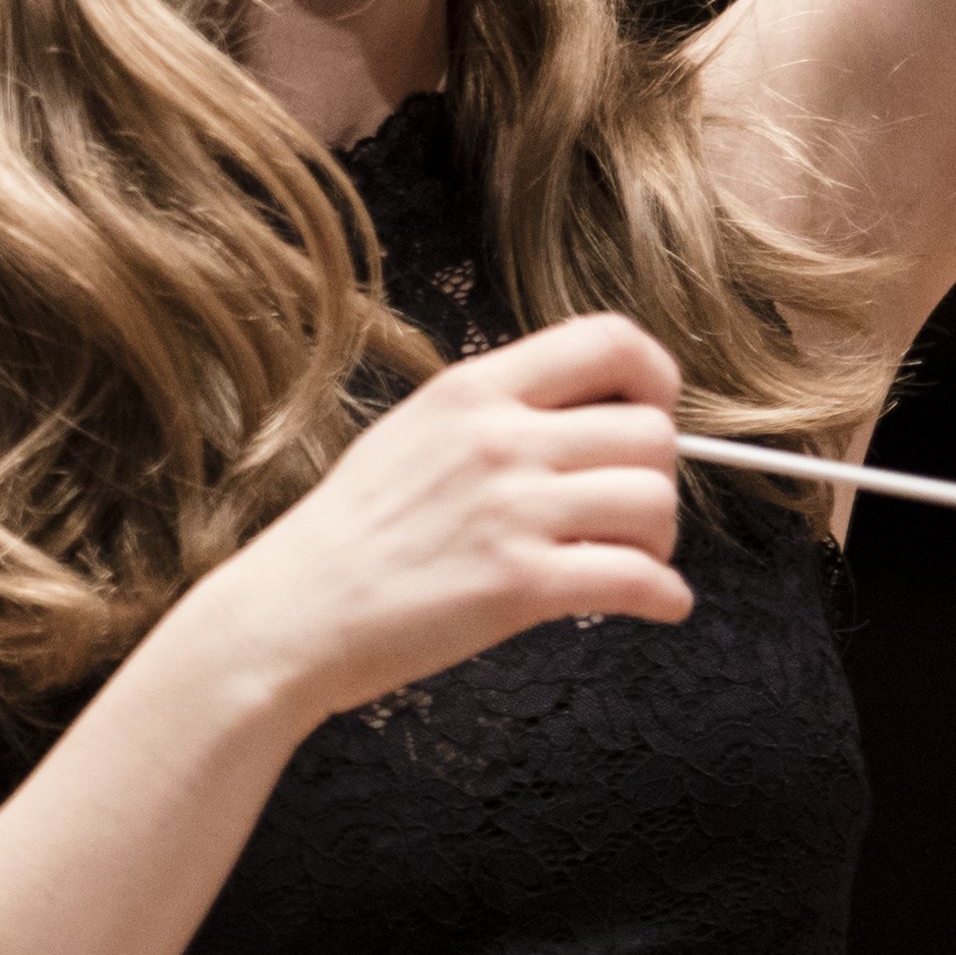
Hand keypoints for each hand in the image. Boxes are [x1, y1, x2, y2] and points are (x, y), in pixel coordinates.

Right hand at [175, 313, 690, 725]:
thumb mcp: (415, 432)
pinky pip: (637, 578)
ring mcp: (510, 511)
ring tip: (635, 559)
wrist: (291, 614)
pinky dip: (664, 595)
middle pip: (651, 431)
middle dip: (660, 476)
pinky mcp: (519, 585)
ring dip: (663, 539)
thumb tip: (588, 418)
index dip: (656, 376)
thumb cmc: (350, 535)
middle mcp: (499, 438)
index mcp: (474, 389)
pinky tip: (656, 602)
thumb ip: (498, 413)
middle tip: (635, 513)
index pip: (609, 339)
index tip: (654, 414)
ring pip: (655, 502)